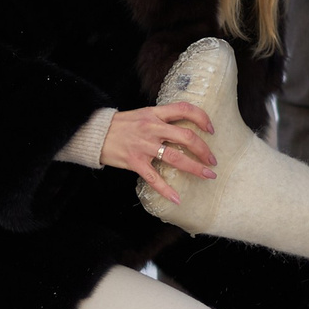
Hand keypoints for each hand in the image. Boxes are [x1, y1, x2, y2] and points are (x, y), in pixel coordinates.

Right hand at [102, 102, 217, 203]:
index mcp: (154, 114)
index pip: (184, 109)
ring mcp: (144, 145)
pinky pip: (154, 178)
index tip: (211, 129)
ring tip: (208, 175)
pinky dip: (166, 190)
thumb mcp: (142, 114)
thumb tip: (182, 127)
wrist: (95, 134)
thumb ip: (160, 119)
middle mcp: (152, 128)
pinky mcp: (135, 161)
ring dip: (195, 168)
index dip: (202, 118)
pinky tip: (177, 198)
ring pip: (176, 157)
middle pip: (186, 136)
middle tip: (213, 160)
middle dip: (204, 150)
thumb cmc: (120, 125)